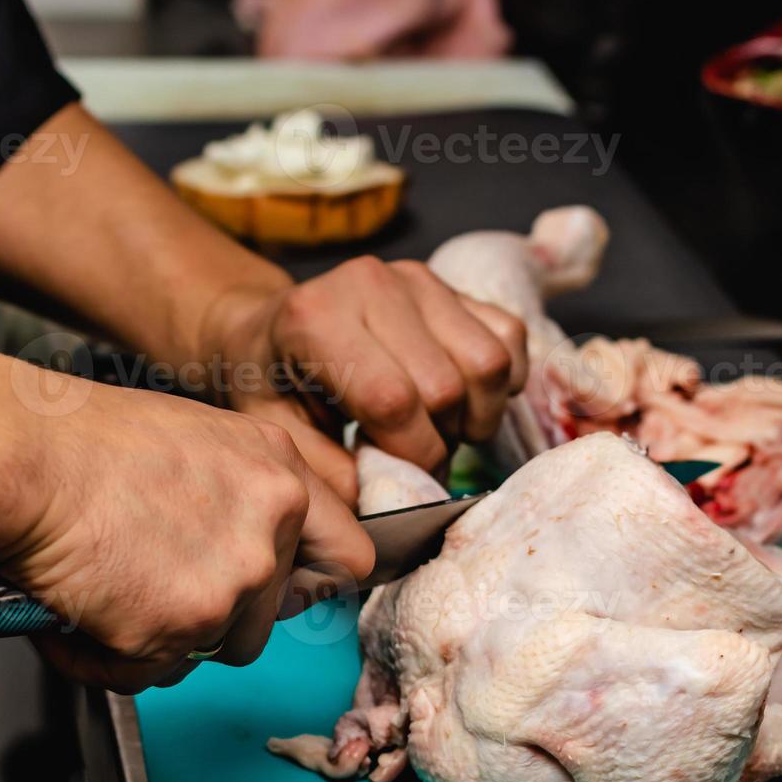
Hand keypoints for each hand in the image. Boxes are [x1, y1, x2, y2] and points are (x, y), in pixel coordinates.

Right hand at [0, 381, 373, 692]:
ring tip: (109, 593)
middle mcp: (271, 530)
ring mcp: (231, 584)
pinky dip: (106, 657)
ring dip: (165, 639)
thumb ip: (241, 493)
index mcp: (280, 475)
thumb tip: (245, 543)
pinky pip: (149, 673)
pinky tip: (77, 613)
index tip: (282, 592)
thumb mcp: (196, 439)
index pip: (346, 557)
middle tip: (155, 584)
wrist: (25, 459)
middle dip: (216, 615)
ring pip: (214, 649)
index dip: (310, 582)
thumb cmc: (83, 440)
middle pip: (270, 615)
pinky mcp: (178, 629)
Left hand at [200, 257, 528, 502]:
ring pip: (489, 363)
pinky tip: (462, 399)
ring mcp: (416, 278)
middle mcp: (370, 284)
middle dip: (440, 442)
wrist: (274, 325)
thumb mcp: (276, 431)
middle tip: (415, 460)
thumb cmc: (272, 382)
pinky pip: (509, 336)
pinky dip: (499, 382)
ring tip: (439, 430)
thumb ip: (325, 472)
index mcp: (316, 318)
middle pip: (445, 387)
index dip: (411, 456)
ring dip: (477, 414)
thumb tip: (384, 503)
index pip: (393, 400)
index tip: (402, 481)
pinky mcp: (450, 283)